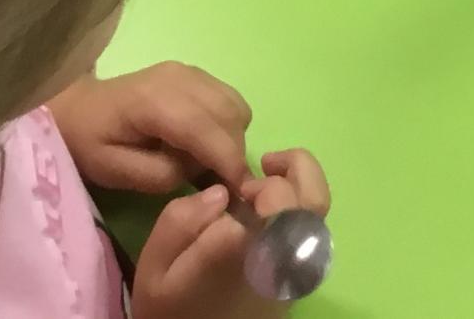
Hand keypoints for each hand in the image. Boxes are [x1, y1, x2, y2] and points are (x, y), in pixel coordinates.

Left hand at [48, 63, 251, 195]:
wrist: (75, 108)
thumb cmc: (89, 144)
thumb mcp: (115, 171)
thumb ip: (162, 174)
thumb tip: (201, 171)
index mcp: (155, 102)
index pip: (207, 130)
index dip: (230, 162)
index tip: (242, 194)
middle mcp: (180, 78)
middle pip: (230, 115)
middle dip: (234, 154)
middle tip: (222, 186)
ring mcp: (190, 71)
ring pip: (235, 106)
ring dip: (232, 138)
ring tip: (207, 164)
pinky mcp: (195, 74)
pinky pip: (228, 99)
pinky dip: (227, 125)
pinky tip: (203, 143)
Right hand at [131, 149, 331, 318]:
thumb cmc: (172, 307)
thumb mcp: (154, 267)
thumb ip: (181, 222)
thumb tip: (221, 193)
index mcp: (245, 252)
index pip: (271, 196)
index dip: (250, 182)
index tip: (229, 189)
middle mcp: (281, 257)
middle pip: (311, 198)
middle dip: (290, 169)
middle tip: (259, 169)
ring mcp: (297, 268)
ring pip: (319, 210)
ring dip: (299, 181)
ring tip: (266, 178)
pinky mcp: (301, 277)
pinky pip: (314, 228)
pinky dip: (300, 203)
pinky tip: (270, 206)